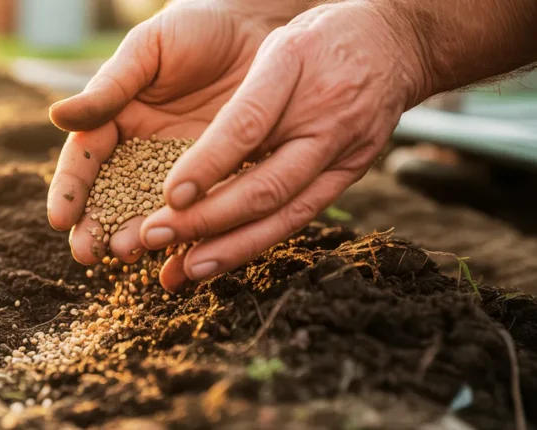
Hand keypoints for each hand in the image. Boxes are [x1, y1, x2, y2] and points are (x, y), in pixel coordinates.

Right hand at [47, 0, 295, 284]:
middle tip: (88, 253)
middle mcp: (142, 148)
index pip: (84, 159)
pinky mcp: (218, 178)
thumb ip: (108, 87)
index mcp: (116, 117)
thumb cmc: (197, 26)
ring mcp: (179, 166)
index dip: (70, 189)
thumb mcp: (149, 50)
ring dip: (136, 234)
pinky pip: (198, 210)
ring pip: (151, 209)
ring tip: (128, 254)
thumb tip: (57, 116)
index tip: (60, 219)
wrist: (261, 25)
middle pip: (112, 194)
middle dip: (97, 226)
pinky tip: (175, 252)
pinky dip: (185, 232)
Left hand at [139, 2, 426, 290]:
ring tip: (186, 270)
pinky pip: (299, 217)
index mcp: (296, 72)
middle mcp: (324, 122)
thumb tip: (191, 156)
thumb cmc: (319, 42)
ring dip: (232, 248)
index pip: (248, 124)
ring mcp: (342, 156)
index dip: (208, 163)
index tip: (170, 194)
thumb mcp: (275, 46)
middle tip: (155, 236)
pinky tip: (221, 259)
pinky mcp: (347, 177)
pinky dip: (258, 242)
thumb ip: (240, 97)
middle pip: (265, 185)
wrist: (395, 45)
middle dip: (207, 219)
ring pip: (283, 214)